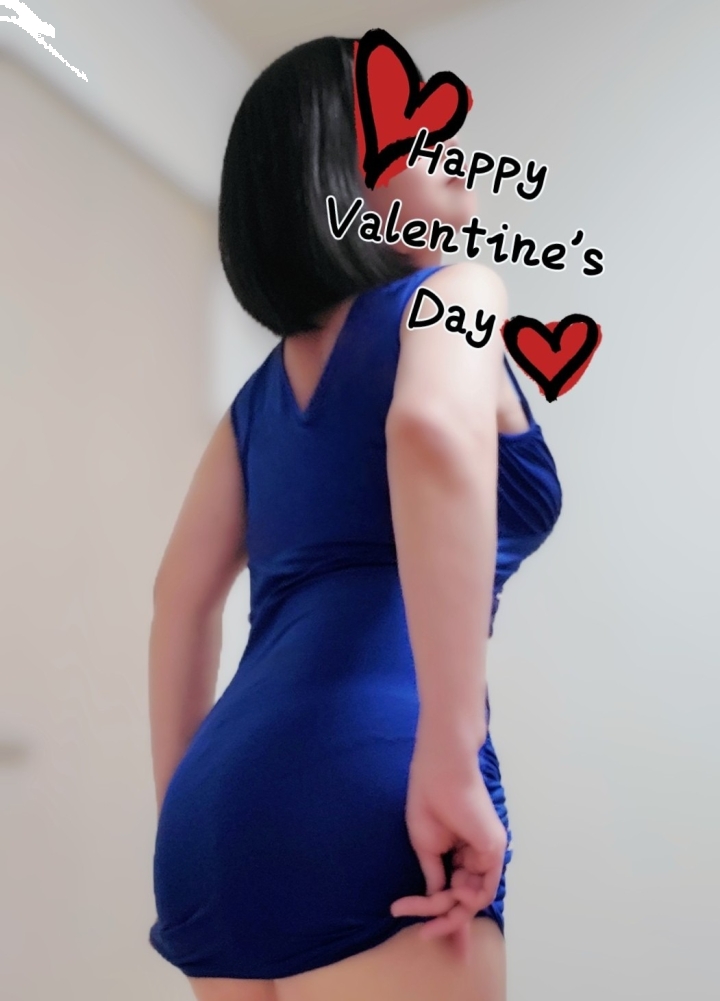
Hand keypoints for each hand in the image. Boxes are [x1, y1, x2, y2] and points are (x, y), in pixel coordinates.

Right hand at [390, 733, 507, 962]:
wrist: (440, 773)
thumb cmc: (429, 800)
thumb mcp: (427, 847)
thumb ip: (435, 875)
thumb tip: (438, 900)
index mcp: (462, 852)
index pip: (457, 891)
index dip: (446, 917)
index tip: (425, 936)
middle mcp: (478, 856)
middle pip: (465, 899)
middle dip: (447, 922)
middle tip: (424, 936)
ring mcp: (488, 853)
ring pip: (473, 897)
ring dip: (449, 911)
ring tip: (424, 915)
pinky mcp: (494, 849)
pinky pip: (484, 886)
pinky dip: (467, 898)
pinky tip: (450, 896)